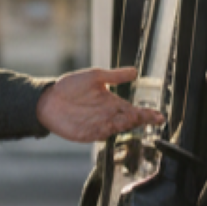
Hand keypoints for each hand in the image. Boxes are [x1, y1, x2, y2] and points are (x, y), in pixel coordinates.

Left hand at [36, 67, 165, 142]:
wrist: (47, 99)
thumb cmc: (69, 86)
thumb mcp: (94, 77)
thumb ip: (115, 76)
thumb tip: (135, 71)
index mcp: (113, 103)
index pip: (135, 110)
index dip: (147, 114)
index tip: (158, 115)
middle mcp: (109, 116)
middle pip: (130, 121)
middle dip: (141, 120)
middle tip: (151, 117)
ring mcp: (99, 126)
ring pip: (119, 127)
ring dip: (127, 124)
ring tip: (134, 117)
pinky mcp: (88, 134)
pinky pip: (103, 134)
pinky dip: (110, 131)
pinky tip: (117, 127)